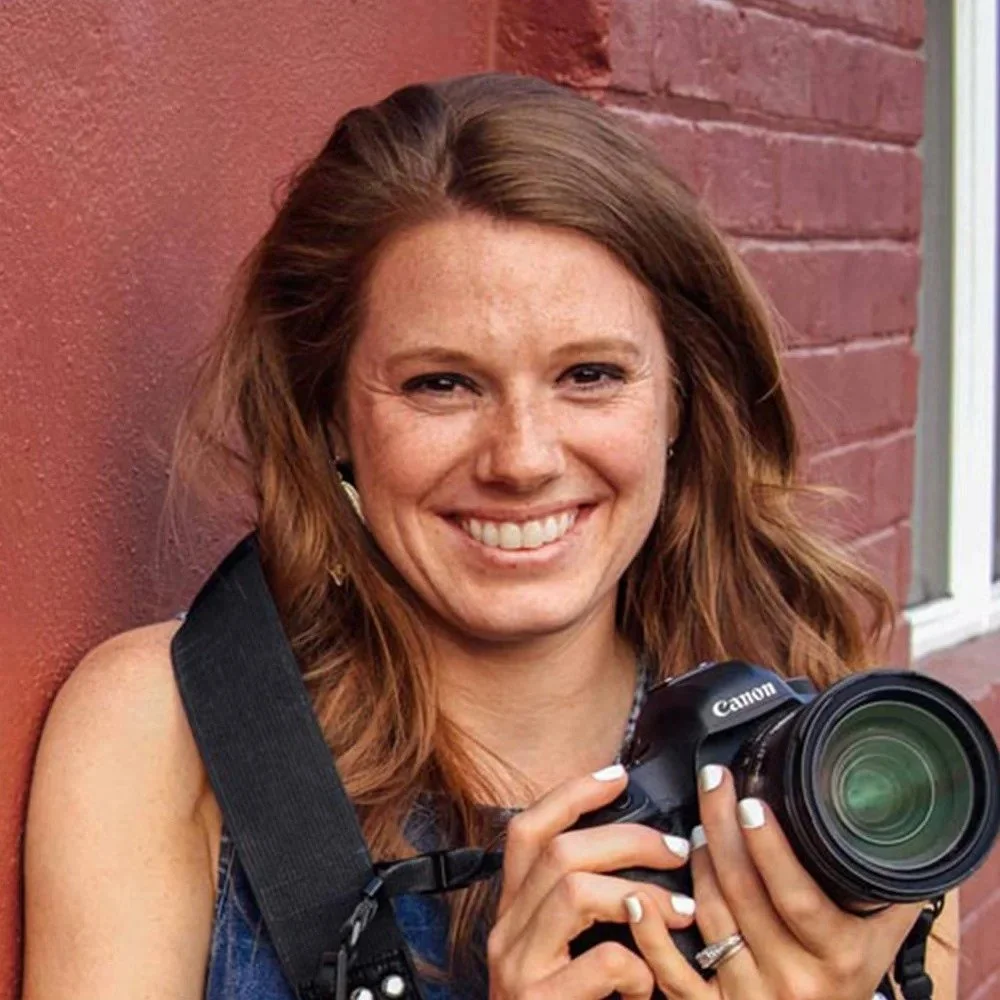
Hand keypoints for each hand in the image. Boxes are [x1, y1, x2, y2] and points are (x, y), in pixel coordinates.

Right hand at [487, 764, 695, 998]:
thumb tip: (641, 856)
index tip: (618, 776)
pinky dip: (638, 967)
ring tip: (680, 909)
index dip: (572, 795)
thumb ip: (585, 909)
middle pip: (558, 851)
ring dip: (639, 892)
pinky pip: (600, 963)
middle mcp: (507, 933)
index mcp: (516, 913)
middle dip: (627, 839)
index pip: (528, 830)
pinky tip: (650, 985)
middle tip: (676, 849)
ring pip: (574, 890)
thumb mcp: (564, 952)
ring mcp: (519, 970)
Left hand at [623, 764, 924, 999]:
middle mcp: (793, 980)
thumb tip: (889, 822)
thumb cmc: (848, 976)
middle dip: (723, 828)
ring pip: (710, 918)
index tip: (751, 803)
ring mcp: (750, 998)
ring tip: (698, 824)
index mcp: (838, 957)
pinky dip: (650, 936)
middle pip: (744, 894)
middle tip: (714, 784)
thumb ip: (882, 885)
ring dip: (696, 863)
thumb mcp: (879, 936)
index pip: (796, 896)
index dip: (770, 849)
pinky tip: (637, 899)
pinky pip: (673, 976)